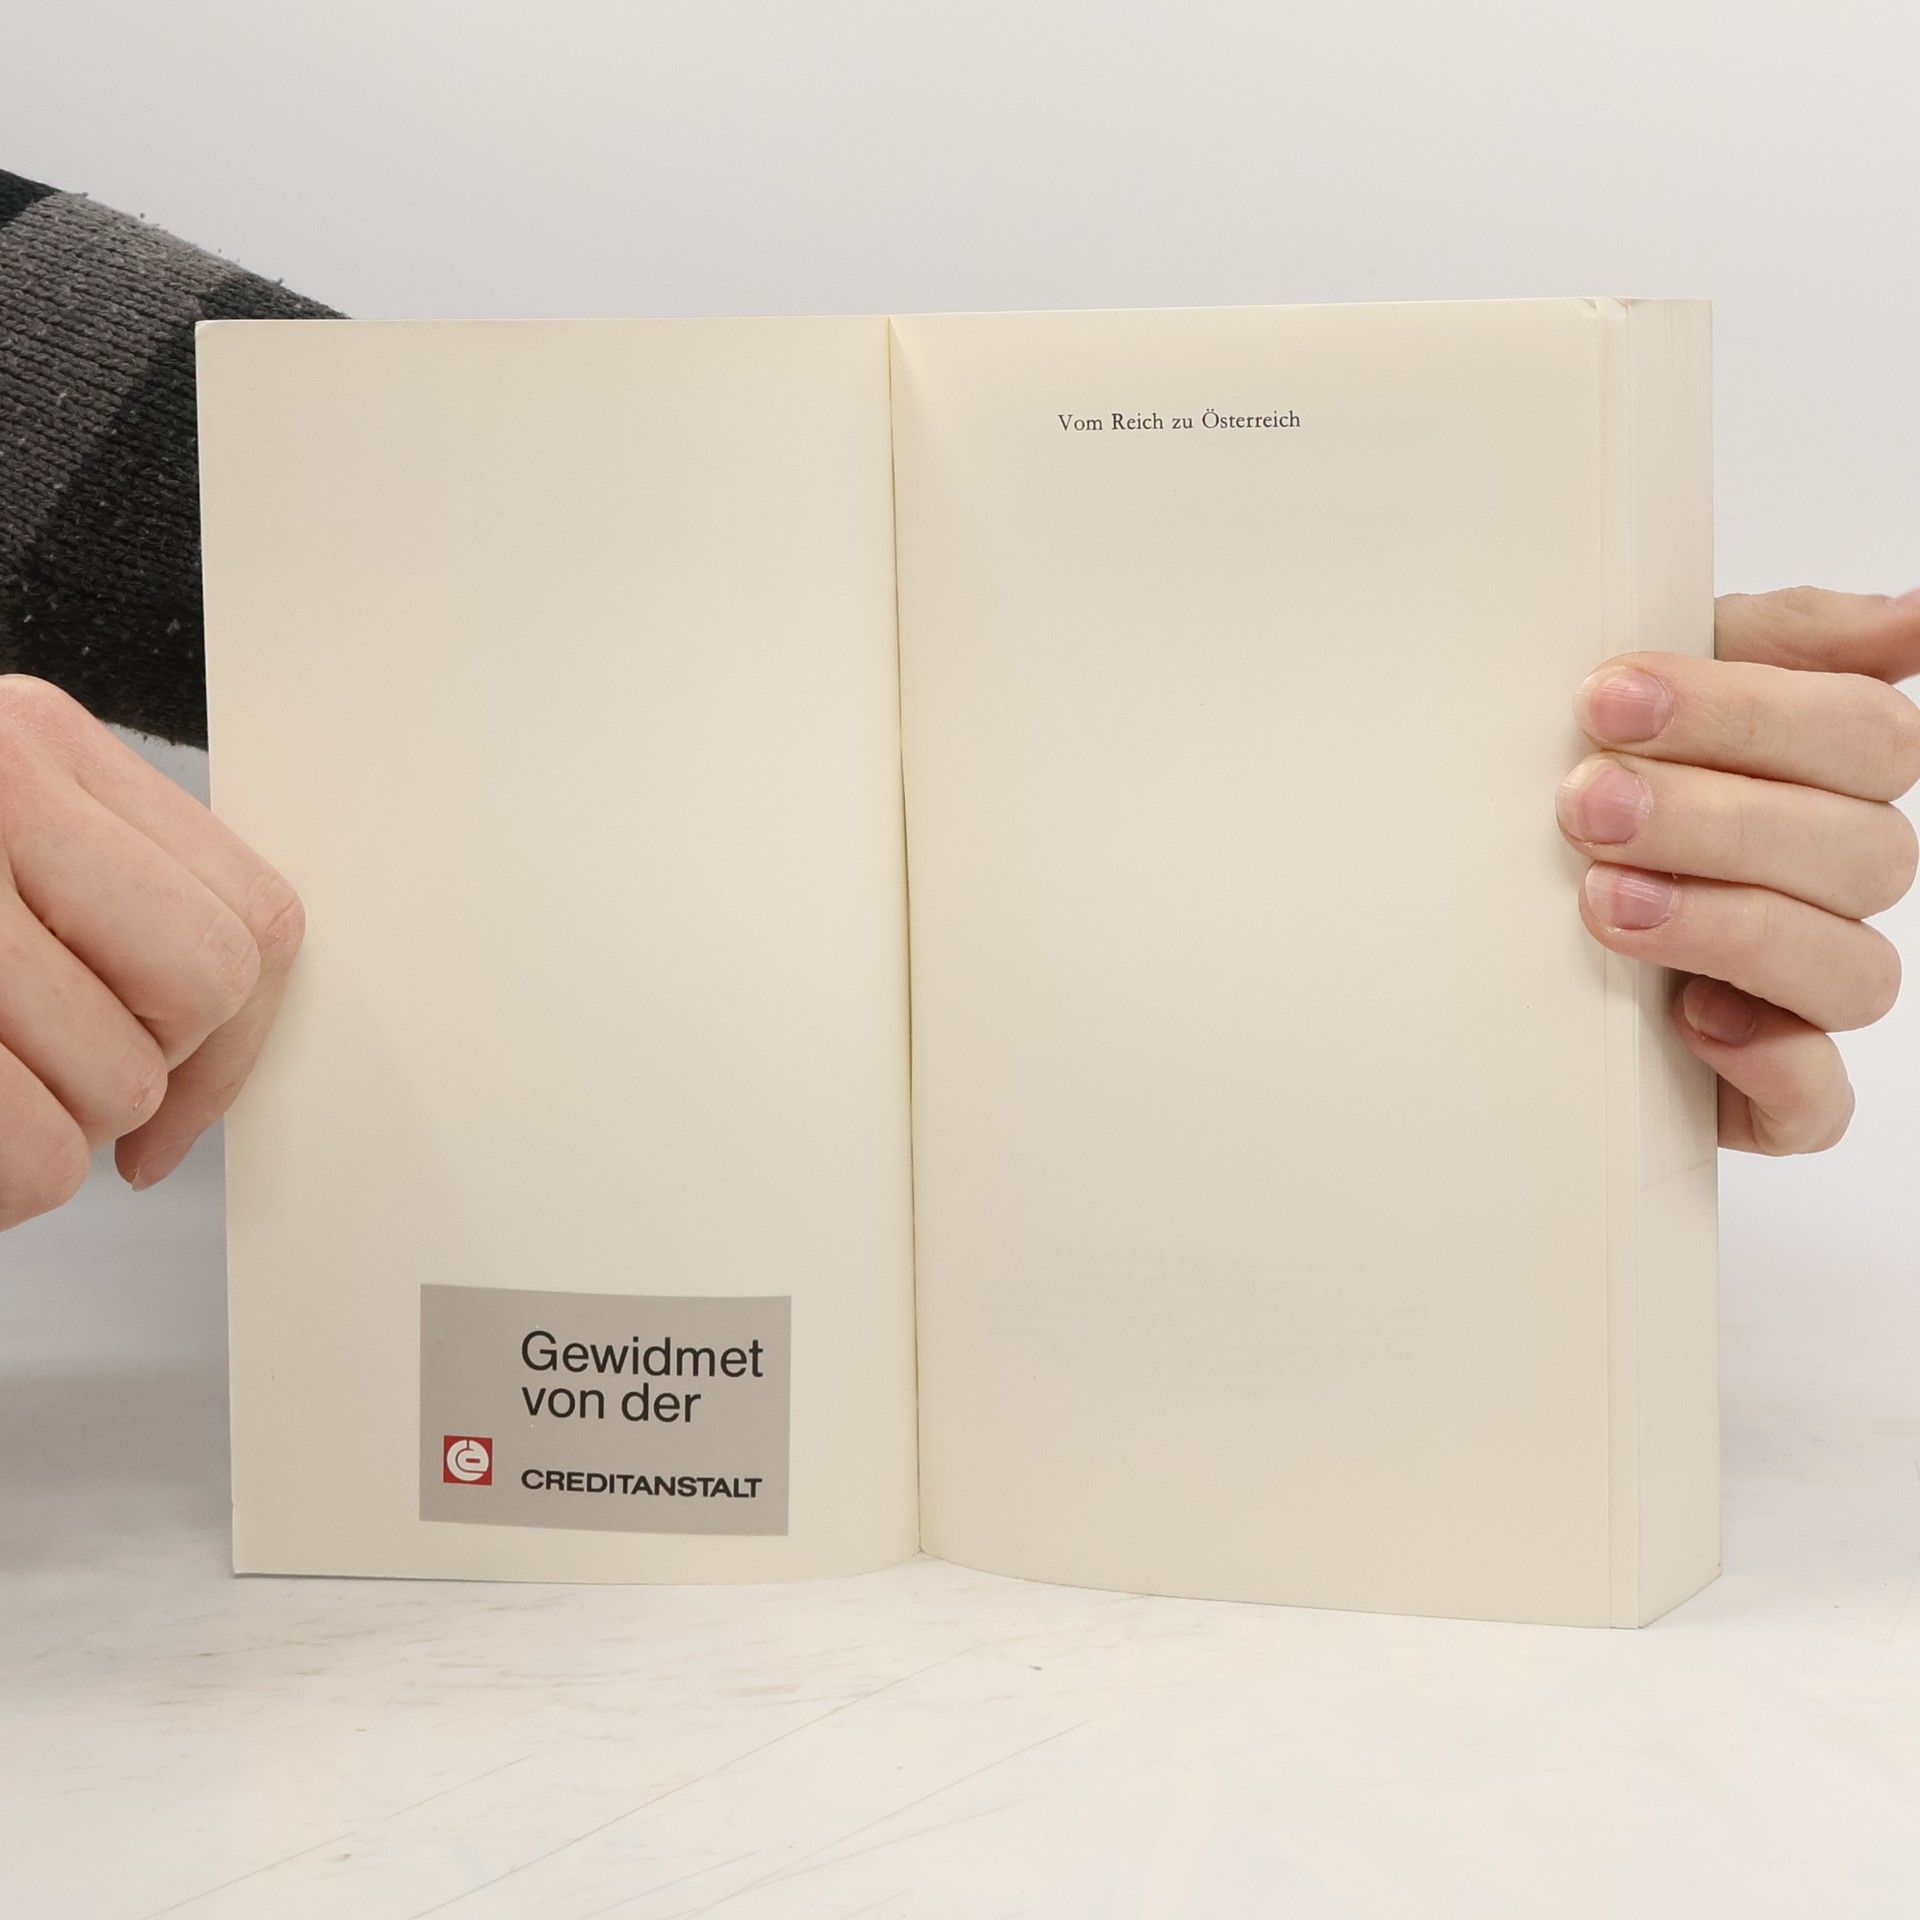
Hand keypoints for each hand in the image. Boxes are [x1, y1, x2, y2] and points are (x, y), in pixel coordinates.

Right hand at [0, 675, 303, 1225]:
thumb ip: (99, 894)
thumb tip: (220, 1029)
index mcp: (35, 747)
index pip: (253, 912)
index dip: (236, 1041)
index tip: (176, 1111)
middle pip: (208, 983)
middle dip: (143, 1070)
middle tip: (36, 1074)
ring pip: (118, 1086)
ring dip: (48, 1132)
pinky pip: (35, 1156)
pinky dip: (3, 1183)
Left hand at [1558, 588, 1919, 1153]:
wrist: (1487, 903)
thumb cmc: (1593, 774)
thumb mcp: (1659, 684)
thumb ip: (1779, 637)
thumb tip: (1914, 617)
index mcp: (1831, 778)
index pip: (1864, 737)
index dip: (1742, 714)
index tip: (1608, 699)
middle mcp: (1836, 881)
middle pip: (1857, 850)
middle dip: (1711, 819)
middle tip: (1587, 805)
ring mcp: (1808, 989)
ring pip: (1851, 971)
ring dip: (1726, 926)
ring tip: (1605, 901)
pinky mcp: (1768, 1089)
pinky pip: (1816, 1103)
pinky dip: (1770, 1065)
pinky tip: (1693, 1019)